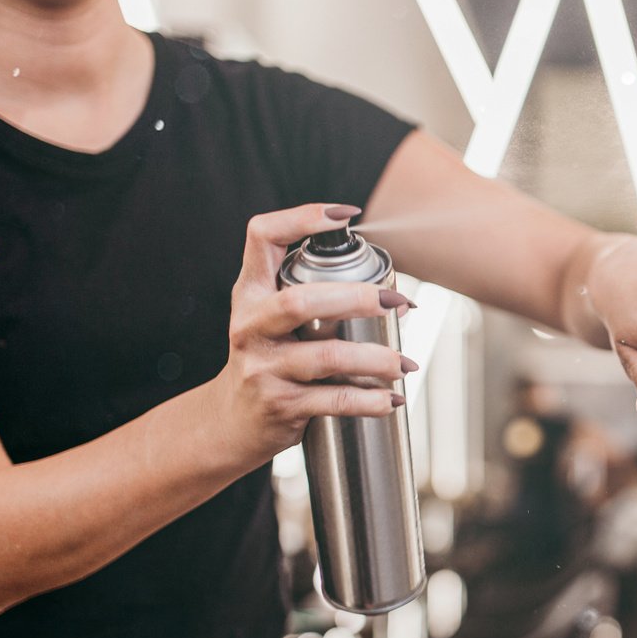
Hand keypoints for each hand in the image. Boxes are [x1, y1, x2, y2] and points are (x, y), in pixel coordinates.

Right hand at [206, 204, 415, 465]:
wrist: (231, 422)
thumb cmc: (267, 360)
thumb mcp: (270, 318)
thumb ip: (310, 293)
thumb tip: (390, 285)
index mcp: (250, 293)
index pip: (262, 237)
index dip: (301, 218)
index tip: (344, 215)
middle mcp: (250, 326)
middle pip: (302, 301)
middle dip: (358, 298)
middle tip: (399, 303)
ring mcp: (263, 367)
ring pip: (327, 357)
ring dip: (376, 358)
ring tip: (405, 363)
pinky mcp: (280, 405)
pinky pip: (334, 401)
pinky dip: (370, 400)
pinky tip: (391, 399)